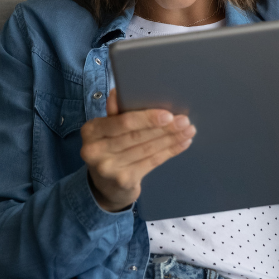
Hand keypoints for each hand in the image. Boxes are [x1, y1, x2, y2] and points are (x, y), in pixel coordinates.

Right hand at [80, 89, 195, 211]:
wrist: (105, 187)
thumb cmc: (110, 149)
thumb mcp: (106, 130)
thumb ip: (115, 113)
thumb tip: (118, 92)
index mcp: (91, 130)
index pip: (122, 122)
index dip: (146, 118)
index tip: (168, 114)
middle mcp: (95, 150)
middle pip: (137, 136)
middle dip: (164, 128)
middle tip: (184, 121)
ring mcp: (108, 168)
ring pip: (147, 149)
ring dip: (171, 139)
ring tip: (188, 130)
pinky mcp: (123, 181)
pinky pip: (151, 162)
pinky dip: (169, 152)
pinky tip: (182, 144)